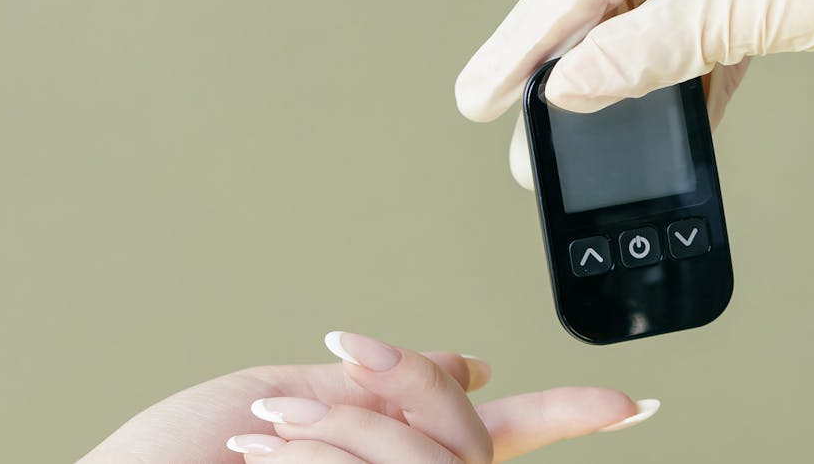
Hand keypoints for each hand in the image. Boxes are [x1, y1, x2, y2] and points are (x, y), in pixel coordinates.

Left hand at [80, 332, 656, 462]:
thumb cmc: (182, 455)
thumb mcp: (287, 392)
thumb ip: (384, 382)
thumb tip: (470, 360)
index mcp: (393, 448)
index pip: (503, 428)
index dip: (570, 413)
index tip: (631, 401)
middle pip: (468, 423)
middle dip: (404, 388)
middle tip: (336, 375)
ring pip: (427, 450)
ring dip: (337, 429)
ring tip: (269, 443)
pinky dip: (319, 451)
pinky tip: (274, 458)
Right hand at [454, 0, 813, 186]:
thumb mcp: (748, 2)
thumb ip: (649, 45)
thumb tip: (571, 82)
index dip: (525, 39)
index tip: (479, 92)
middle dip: (563, 62)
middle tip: (511, 120)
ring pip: (657, 17)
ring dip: (623, 76)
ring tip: (578, 131)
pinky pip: (708, 33)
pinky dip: (687, 76)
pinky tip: (665, 120)